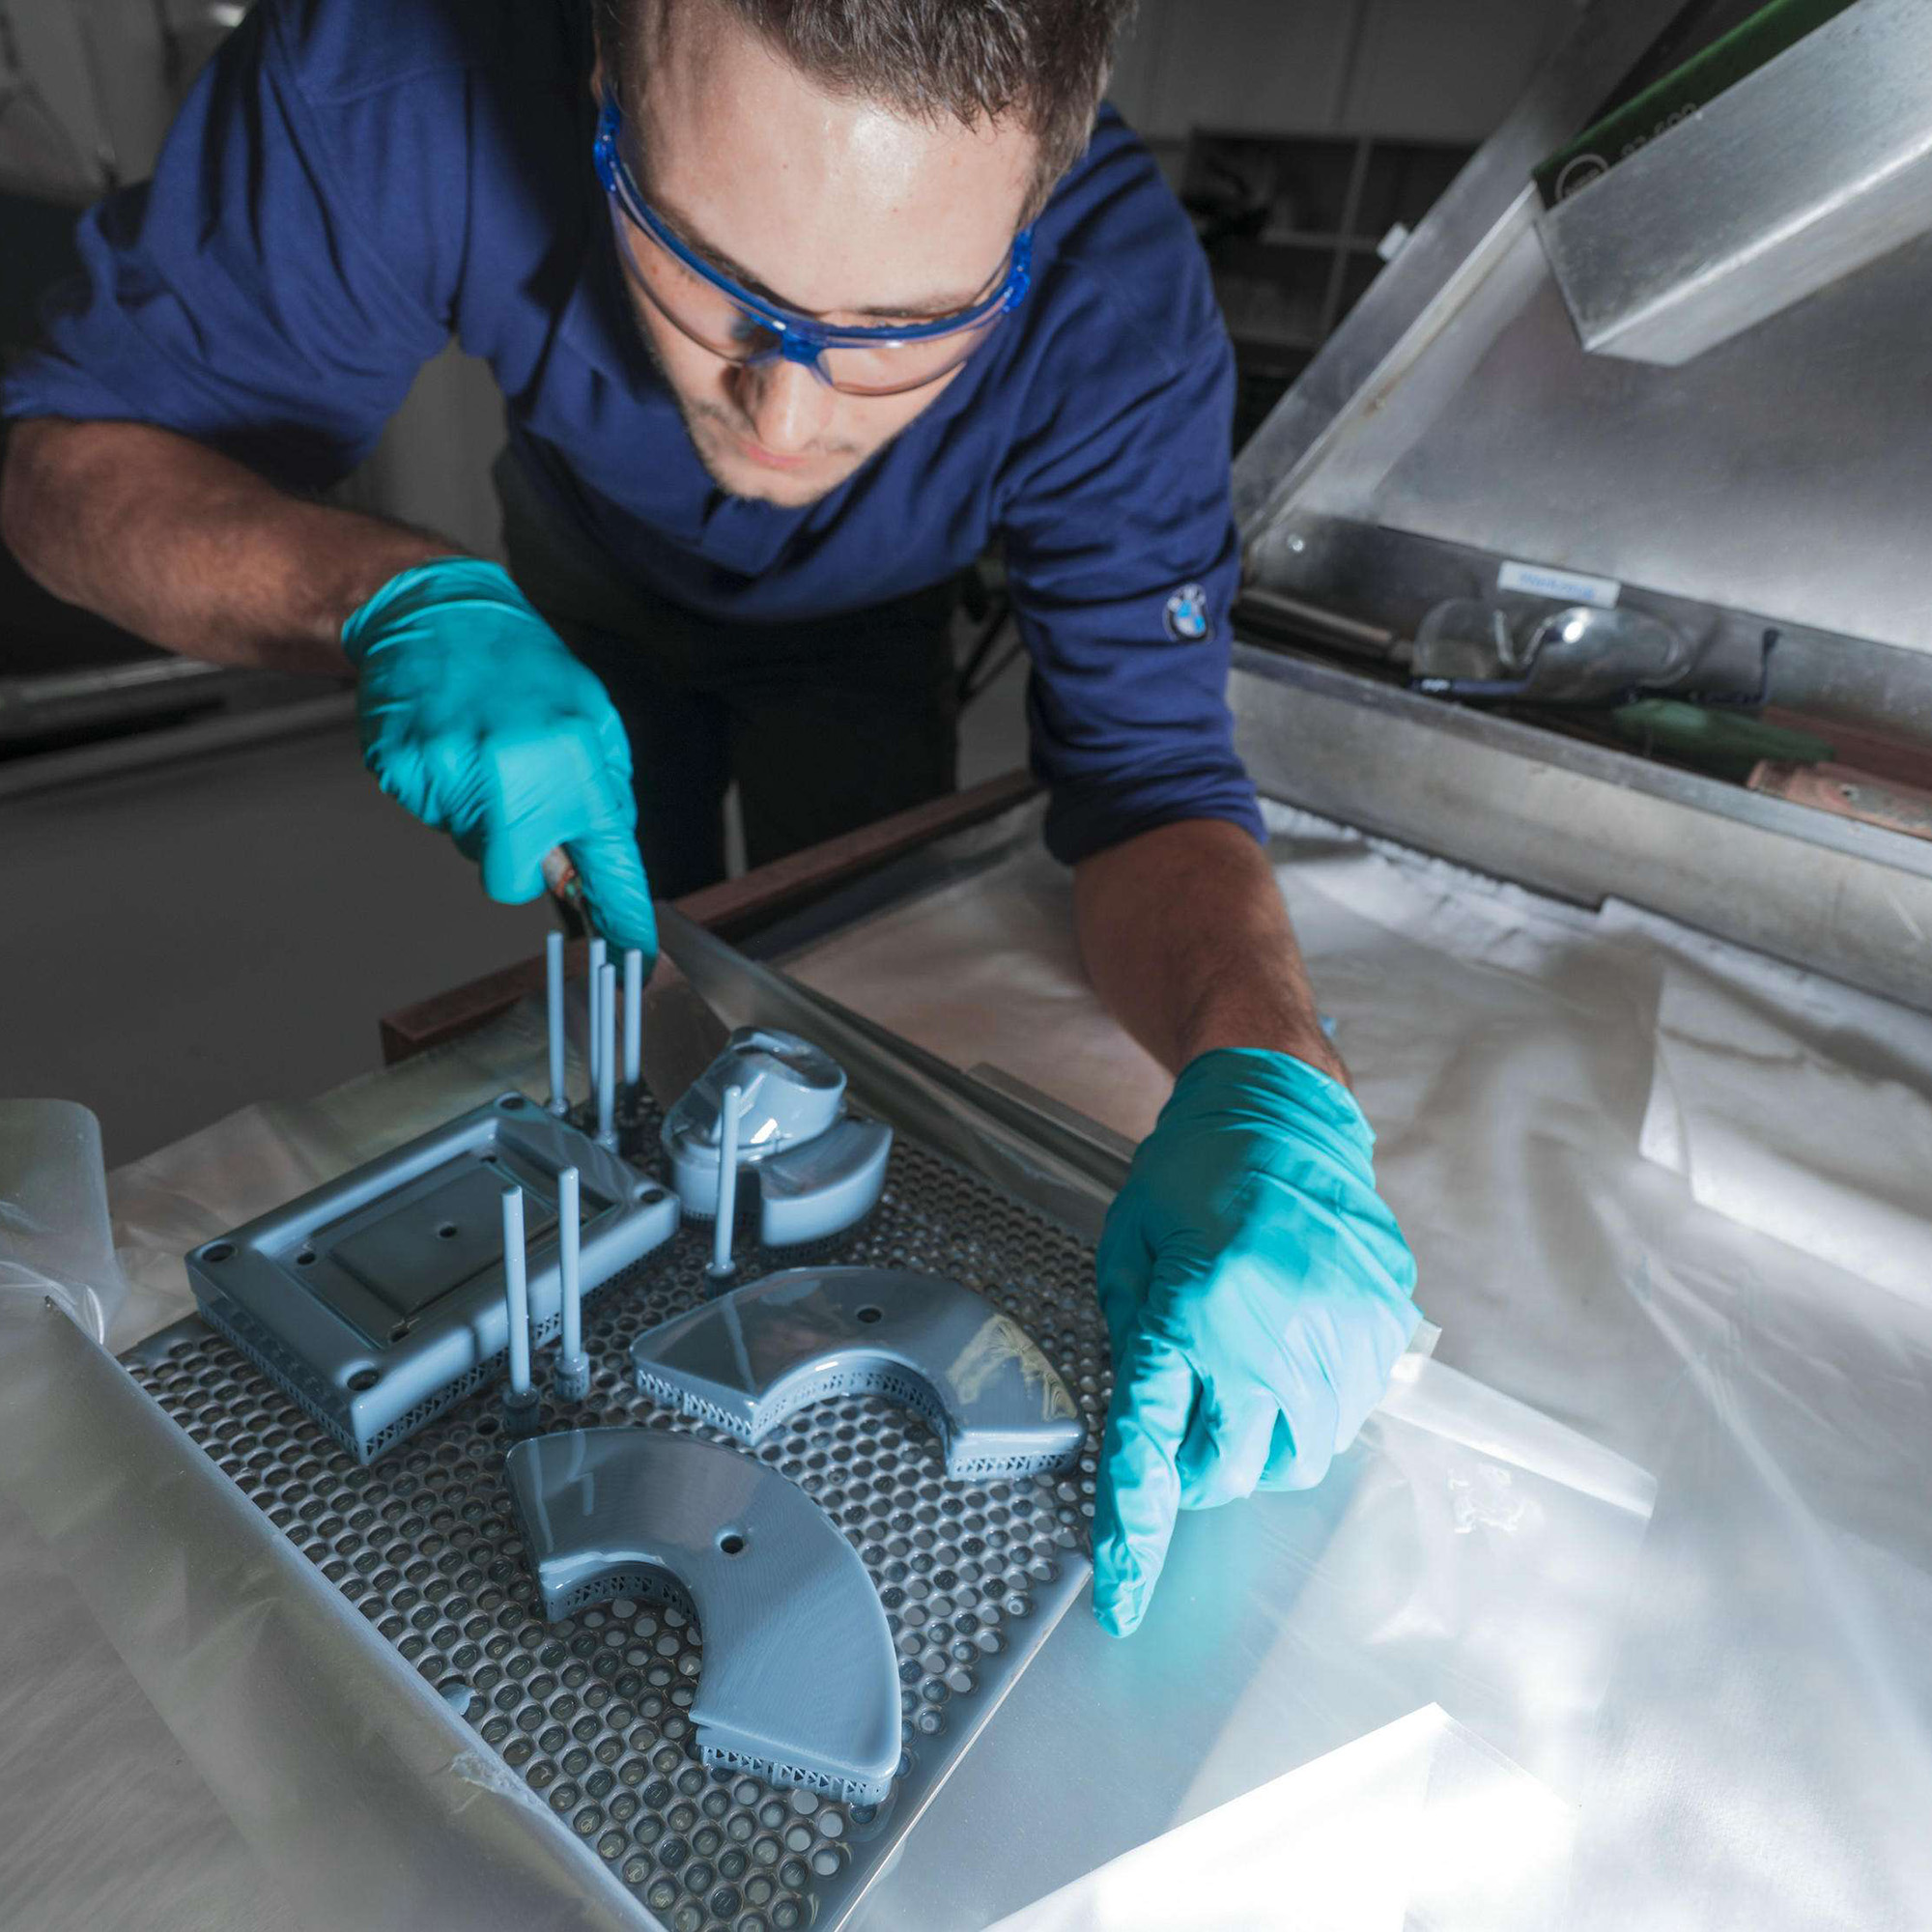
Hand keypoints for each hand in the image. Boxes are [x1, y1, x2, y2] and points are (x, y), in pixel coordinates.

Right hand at [343, 559, 655, 961]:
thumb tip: (605, 855)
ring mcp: (452, 771)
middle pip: (512, 878)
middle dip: (515, 854)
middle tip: (513, 798)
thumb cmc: (521, 667)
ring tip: (480, 749)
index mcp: (573, 757)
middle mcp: (514, 769)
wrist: (437, 612)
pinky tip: (448, 743)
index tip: (636, 954)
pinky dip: (441, 791)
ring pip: (469, 846)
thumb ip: (603, 790)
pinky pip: (429, 815)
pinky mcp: (403, 770)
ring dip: (478, 813)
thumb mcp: (592, 716)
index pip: (607, 858)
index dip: (622, 914)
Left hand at [1091, 1049, 1419, 1635]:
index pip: (1153, 1450)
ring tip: (1242, 1377)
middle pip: (1232, 1473)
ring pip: (1296, 1457)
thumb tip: (1146, 1427)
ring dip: (1258, 1443)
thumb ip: (1131, 1338)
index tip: (1123, 1602)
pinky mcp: (1381, 1329)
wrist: (1284, 1111)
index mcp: (1194, 1312)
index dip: (1136, 1535)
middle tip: (1185, 1423)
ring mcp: (1339, 1336)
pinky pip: (1344, 1412)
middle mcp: (1272, 1336)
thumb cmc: (1191, 1171)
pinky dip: (1309, 1406)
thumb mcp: (1129, 1246)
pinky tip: (1289, 1348)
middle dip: (1199, 1472)